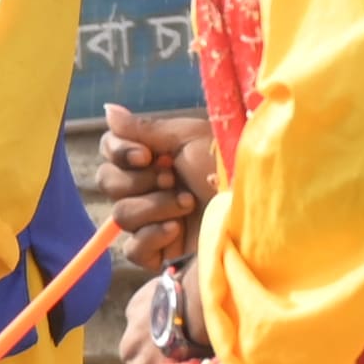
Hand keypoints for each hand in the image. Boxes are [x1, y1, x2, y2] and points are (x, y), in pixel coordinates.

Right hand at [91, 108, 219, 277]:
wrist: (255, 205)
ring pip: (121, 215)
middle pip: (108, 183)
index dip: (119, 153)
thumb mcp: (188, 138)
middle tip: (173, 178)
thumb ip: (144, 128)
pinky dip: (151, 238)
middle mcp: (149, 188)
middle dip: (140, 181)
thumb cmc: (228, 165)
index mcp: (154, 158)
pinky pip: (132, 250)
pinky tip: (176, 230)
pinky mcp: (160, 252)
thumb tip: (107, 110)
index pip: (109, 152)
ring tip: (187, 204)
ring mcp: (152, 221)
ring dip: (154, 207)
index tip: (145, 156)